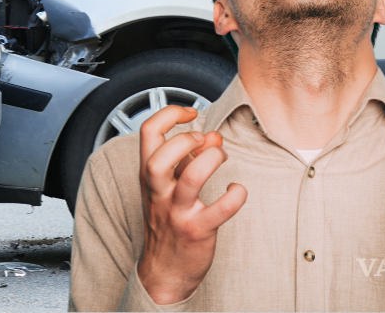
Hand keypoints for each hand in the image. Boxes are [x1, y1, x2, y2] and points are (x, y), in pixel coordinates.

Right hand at [135, 105, 247, 304]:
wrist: (164, 271)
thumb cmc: (167, 224)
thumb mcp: (169, 187)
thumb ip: (188, 159)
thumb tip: (213, 136)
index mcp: (149, 176)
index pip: (147, 132)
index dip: (169, 113)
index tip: (190, 113)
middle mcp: (159, 192)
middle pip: (159, 156)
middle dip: (186, 139)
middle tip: (203, 141)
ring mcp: (177, 212)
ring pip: (190, 178)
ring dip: (211, 159)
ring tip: (221, 157)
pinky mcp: (198, 231)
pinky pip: (221, 210)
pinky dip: (235, 195)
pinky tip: (237, 190)